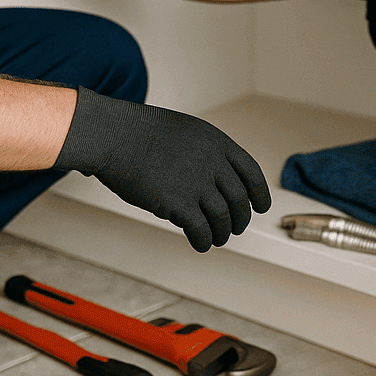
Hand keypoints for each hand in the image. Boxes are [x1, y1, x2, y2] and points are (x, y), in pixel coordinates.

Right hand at [52, 88, 271, 251]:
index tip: (261, 207)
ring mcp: (196, 182)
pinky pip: (201, 230)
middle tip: (236, 228)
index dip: (259, 193)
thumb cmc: (139, 134)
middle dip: (240, 219)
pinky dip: (204, 241)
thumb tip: (214, 181)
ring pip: (223, 218)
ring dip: (223, 233)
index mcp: (215, 141)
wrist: (114, 136)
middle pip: (239, 199)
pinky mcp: (178, 203)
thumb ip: (204, 153)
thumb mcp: (183, 132)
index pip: (250, 171)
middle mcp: (211, 161)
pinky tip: (201, 244)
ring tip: (217, 238)